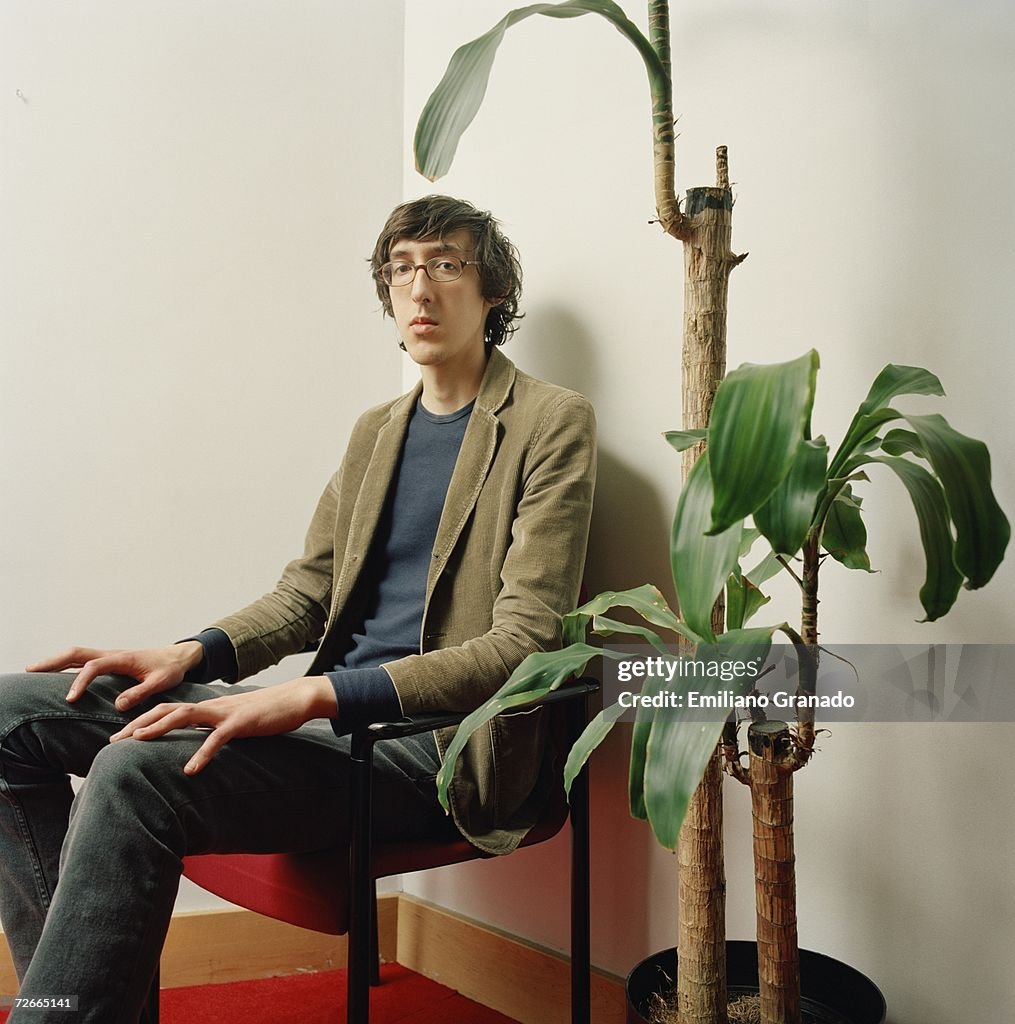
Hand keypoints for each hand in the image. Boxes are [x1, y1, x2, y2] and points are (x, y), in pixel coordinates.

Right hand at [26, 643, 204, 709]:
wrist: (179, 657)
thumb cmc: (171, 669)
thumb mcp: (161, 682)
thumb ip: (141, 692)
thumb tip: (118, 705)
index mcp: (122, 659)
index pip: (93, 666)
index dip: (80, 681)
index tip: (70, 699)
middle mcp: (112, 654)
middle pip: (76, 653)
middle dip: (53, 661)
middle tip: (30, 671)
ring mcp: (109, 656)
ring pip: (77, 654)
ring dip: (55, 661)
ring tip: (32, 671)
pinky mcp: (110, 661)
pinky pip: (83, 660)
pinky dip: (65, 664)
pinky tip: (54, 674)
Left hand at [108, 676, 337, 774]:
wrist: (297, 698)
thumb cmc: (268, 712)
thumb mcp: (236, 720)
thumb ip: (216, 728)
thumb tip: (198, 743)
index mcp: (209, 707)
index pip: (168, 709)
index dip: (142, 720)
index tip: (121, 735)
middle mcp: (212, 707)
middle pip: (166, 709)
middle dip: (138, 723)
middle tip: (114, 741)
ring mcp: (226, 713)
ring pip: (185, 715)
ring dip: (159, 728)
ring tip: (138, 742)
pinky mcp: (242, 723)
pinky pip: (218, 738)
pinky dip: (203, 754)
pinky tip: (191, 770)